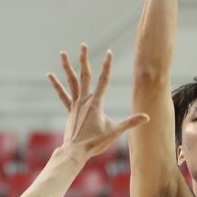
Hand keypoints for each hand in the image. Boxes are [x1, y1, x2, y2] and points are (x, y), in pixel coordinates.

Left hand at [48, 44, 147, 158]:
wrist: (75, 152)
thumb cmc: (95, 143)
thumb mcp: (114, 132)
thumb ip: (130, 123)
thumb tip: (147, 118)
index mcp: (95, 103)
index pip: (104, 80)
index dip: (107, 66)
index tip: (109, 53)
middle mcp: (84, 100)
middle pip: (85, 75)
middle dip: (84, 59)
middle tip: (83, 45)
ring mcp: (75, 104)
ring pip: (71, 81)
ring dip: (67, 66)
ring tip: (62, 53)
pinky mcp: (70, 110)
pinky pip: (63, 94)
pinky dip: (57, 84)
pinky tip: (50, 75)